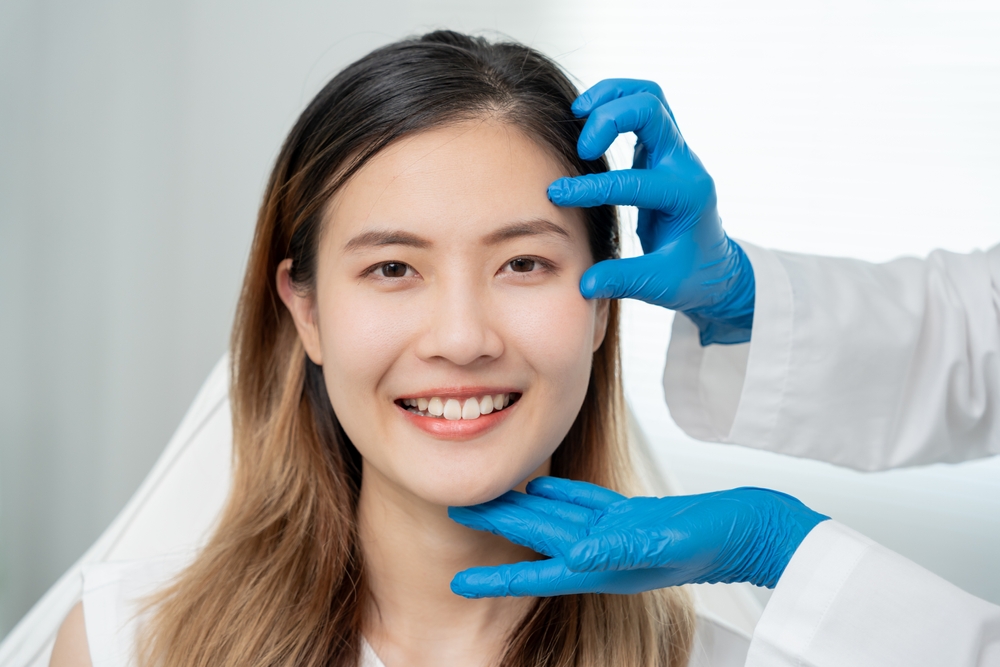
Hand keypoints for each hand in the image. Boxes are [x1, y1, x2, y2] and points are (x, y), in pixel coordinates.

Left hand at [449, 477, 827, 597]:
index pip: (535, 572)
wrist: (751, 530)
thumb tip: (578, 551)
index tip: (457, 582)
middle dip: (495, 526)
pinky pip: (585, 502)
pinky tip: (540, 487)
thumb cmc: (716, 539)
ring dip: (520, 508)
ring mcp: (616, 531)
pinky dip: (560, 494)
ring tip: (488, 498)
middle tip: (455, 510)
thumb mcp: (666, 542)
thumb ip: (622, 546)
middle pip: (536, 536)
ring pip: (555, 517)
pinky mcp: (633, 514)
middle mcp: (602, 550)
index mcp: (602, 564)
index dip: (495, 577)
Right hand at [551, 78, 754, 344]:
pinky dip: (612, 104)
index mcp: (686, 197)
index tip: (557, 195)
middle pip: (651, 110)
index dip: (592, 187)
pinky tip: (585, 121)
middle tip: (580, 148)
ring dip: (611, 96)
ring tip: (576, 112)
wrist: (715, 268)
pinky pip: (640, 108)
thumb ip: (623, 280)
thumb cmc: (690, 277)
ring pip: (648, 96)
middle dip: (609, 119)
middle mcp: (683, 166)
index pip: (634, 181)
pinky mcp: (660, 151)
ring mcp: (674, 153)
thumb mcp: (659, 284)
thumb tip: (585, 284)